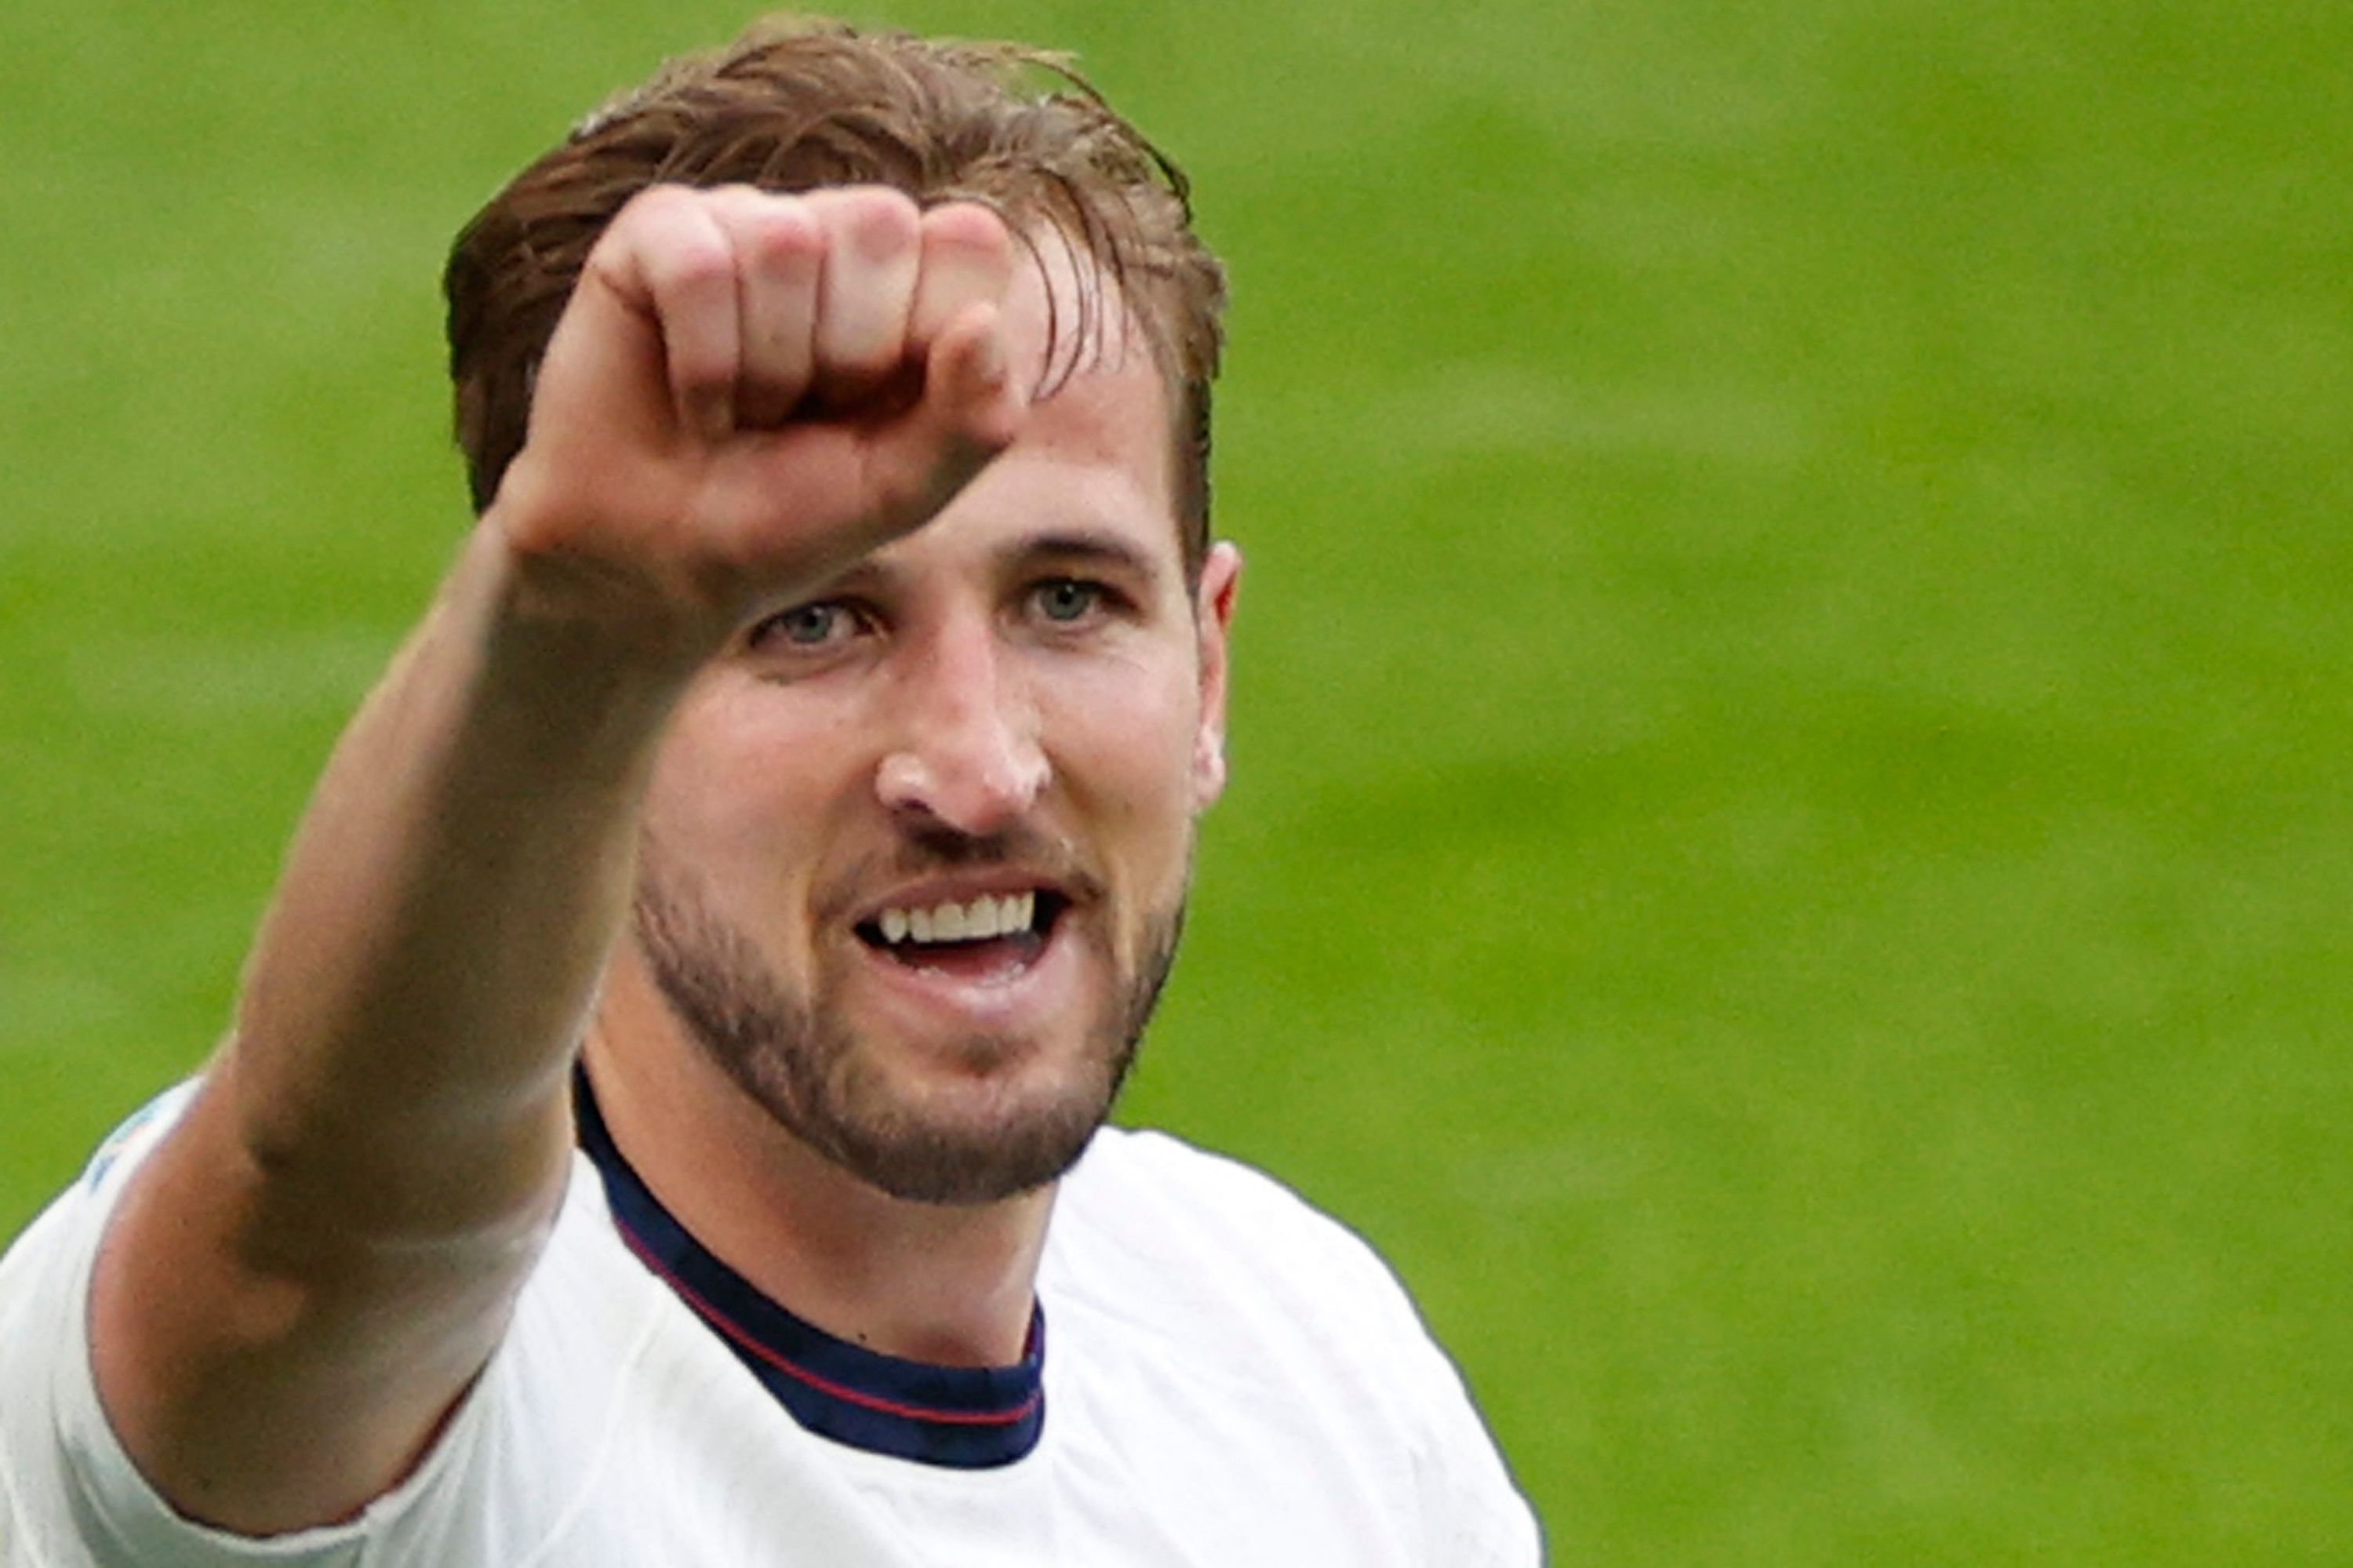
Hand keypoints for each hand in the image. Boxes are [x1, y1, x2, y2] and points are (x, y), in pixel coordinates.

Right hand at [489, 183, 1023, 655]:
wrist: (665, 562)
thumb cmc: (791, 516)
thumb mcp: (904, 490)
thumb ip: (974, 421)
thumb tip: (985, 324)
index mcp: (916, 279)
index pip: (971, 239)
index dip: (929, 337)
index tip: (882, 407)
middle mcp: (837, 231)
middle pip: (881, 225)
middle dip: (847, 352)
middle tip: (802, 410)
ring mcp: (748, 219)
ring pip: (785, 242)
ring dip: (765, 366)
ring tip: (744, 408)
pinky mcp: (659, 232)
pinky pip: (699, 265)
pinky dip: (700, 361)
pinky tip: (693, 398)